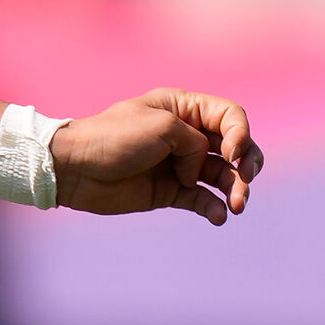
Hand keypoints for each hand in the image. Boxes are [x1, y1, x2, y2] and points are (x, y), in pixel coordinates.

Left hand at [47, 89, 263, 223]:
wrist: (76, 168)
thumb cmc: (114, 137)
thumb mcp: (162, 126)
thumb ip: (195, 142)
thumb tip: (198, 170)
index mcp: (184, 108)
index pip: (230, 116)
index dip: (241, 134)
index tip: (232, 152)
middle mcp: (186, 135)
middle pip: (234, 147)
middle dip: (248, 164)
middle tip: (246, 180)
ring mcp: (179, 164)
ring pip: (221, 176)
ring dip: (235, 190)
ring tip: (236, 205)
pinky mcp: (169, 191)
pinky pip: (201, 199)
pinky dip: (213, 208)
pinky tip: (218, 216)